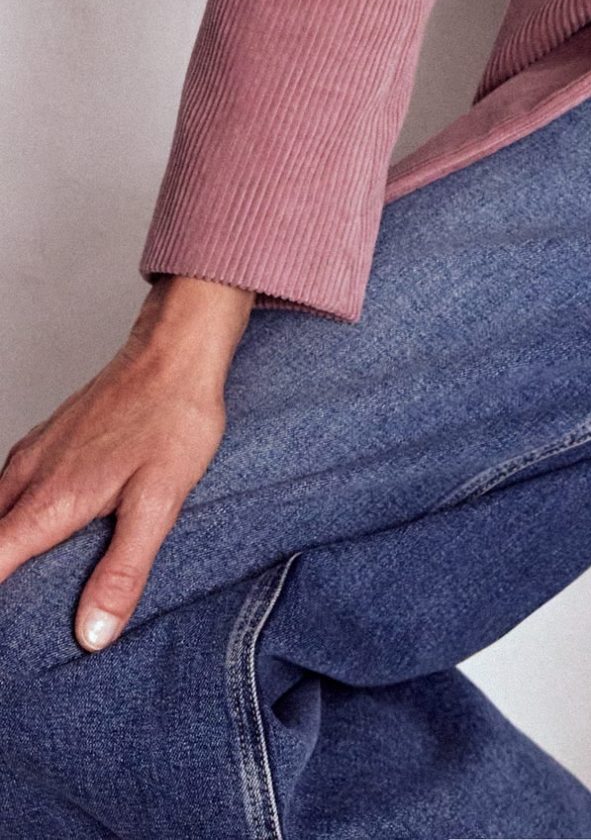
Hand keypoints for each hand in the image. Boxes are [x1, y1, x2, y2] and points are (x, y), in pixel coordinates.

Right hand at [0, 275, 252, 652]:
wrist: (177, 350)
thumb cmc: (174, 419)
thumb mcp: (160, 502)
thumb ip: (123, 571)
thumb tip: (92, 634)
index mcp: (50, 504)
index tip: (7, 628)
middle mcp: (27, 479)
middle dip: (1, 574)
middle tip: (23, 617)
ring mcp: (32, 456)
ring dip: (4, 550)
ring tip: (30, 586)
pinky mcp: (44, 444)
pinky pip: (9, 492)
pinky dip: (11, 521)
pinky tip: (39, 536)